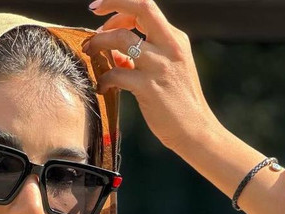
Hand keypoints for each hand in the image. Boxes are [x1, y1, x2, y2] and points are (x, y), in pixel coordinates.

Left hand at [83, 0, 219, 153]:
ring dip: (99, 43)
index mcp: (175, 39)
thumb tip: (116, 53)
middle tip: (92, 18)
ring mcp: (159, 66)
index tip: (103, 14)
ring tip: (90, 53)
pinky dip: (103, 79)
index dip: (121, 5)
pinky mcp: (149, 88)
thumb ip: (143, 58)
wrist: (195, 130)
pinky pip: (116, 74)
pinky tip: (101, 88)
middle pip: (140, 8)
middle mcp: (170, 46)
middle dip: (112, 5)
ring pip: (121, 39)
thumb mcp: (167, 71)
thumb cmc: (178, 103)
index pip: (146, 7)